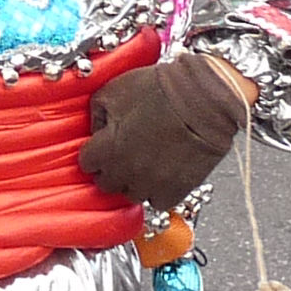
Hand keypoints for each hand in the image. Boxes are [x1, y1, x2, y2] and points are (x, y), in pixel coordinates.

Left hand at [78, 52, 247, 207]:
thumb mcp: (114, 89)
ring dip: (135, 181)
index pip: (87, 163)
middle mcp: (126, 171)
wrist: (204, 97)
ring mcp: (151, 183)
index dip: (95, 152)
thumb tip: (97, 129)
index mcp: (107, 148)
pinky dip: (159, 191)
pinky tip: (162, 174)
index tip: (102, 147)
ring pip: (132, 194)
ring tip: (145, 162)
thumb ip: (97, 113)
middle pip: (107, 183)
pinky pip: (159, 202)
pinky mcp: (176, 190)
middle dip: (112, 168)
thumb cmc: (162, 89)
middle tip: (123, 154)